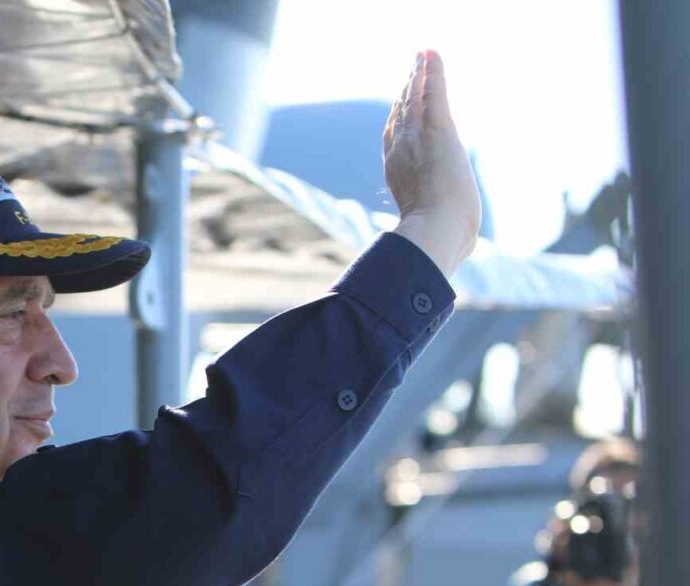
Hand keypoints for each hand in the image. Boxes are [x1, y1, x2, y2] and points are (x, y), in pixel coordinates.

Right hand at [384, 51, 481, 276]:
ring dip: (417, 76)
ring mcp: (416, 139)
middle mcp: (399, 154)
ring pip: (414, 99)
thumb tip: (432, 284)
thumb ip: (420, 249)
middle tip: (412, 69)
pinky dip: (431, 70)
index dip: (397, 120)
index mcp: (398, 177)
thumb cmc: (433, 248)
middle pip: (400, 114)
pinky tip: (430, 52)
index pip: (394, 140)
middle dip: (406, 91)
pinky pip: (433, 91)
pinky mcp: (437, 128)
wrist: (438, 235)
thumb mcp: (426, 242)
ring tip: (421, 56)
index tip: (402, 105)